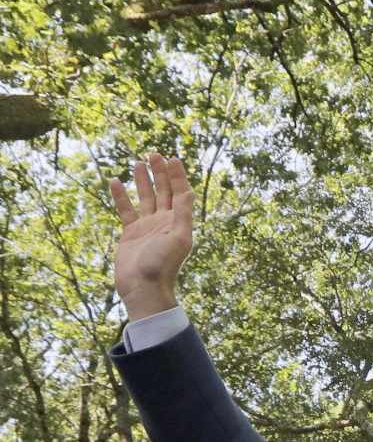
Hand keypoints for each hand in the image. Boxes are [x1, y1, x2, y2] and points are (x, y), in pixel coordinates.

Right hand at [109, 154, 194, 320]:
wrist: (143, 287)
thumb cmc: (163, 265)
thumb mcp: (179, 238)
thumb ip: (183, 214)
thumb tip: (188, 191)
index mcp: (179, 222)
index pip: (180, 193)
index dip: (177, 176)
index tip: (172, 158)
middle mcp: (165, 222)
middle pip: (163, 191)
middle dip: (160, 173)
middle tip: (153, 154)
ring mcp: (147, 227)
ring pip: (145, 198)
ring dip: (143, 180)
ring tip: (138, 162)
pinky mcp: (130, 233)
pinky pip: (125, 210)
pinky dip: (121, 196)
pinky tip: (115, 181)